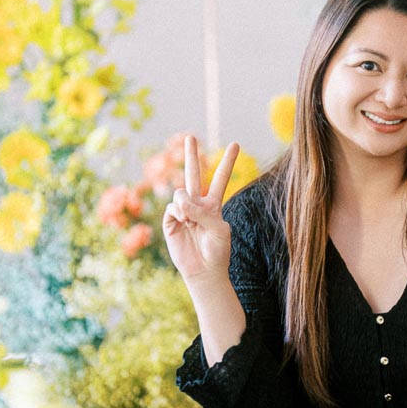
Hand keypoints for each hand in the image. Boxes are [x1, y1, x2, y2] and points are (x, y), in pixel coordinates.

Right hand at [162, 135, 239, 281]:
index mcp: (214, 205)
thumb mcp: (218, 228)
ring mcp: (183, 212)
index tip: (236, 144)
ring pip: (181, 193)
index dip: (227, 162)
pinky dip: (178, 213)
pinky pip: (172, 208)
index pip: (220, 178)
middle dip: (191, 155)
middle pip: (194, 175)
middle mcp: (197, 205)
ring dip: (186, 203)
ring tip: (190, 220)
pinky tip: (183, 223)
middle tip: (190, 136)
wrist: (204, 271)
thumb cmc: (217, 250)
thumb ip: (202, 211)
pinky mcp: (170, 221)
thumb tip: (180, 200)